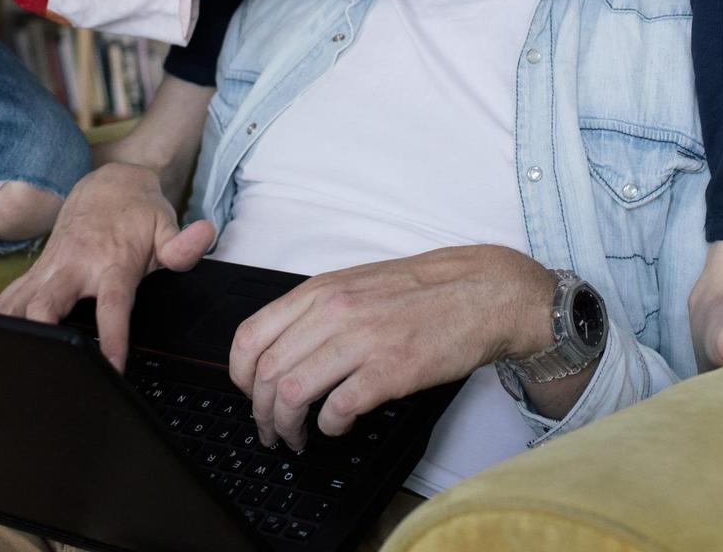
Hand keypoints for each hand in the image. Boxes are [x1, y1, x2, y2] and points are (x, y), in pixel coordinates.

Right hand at [0, 162, 215, 372]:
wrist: (108, 183)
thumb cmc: (140, 214)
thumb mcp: (167, 226)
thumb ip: (183, 245)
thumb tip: (204, 235)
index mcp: (111, 264)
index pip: (112, 307)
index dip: (112, 337)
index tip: (111, 366)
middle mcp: (75, 267)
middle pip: (46, 305)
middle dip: (39, 332)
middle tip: (44, 365)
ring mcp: (50, 269)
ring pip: (17, 303)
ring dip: (11, 330)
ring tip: (7, 363)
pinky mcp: (35, 270)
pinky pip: (7, 297)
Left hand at [228, 246, 551, 451]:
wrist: (483, 292)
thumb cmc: (425, 291)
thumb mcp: (357, 284)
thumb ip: (318, 311)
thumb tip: (284, 350)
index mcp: (320, 290)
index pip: (250, 336)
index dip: (238, 376)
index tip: (247, 393)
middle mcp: (333, 313)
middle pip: (265, 373)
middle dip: (260, 413)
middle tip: (271, 430)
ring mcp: (361, 342)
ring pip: (291, 393)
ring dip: (287, 427)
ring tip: (296, 439)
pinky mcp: (390, 372)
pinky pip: (337, 409)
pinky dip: (330, 426)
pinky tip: (339, 426)